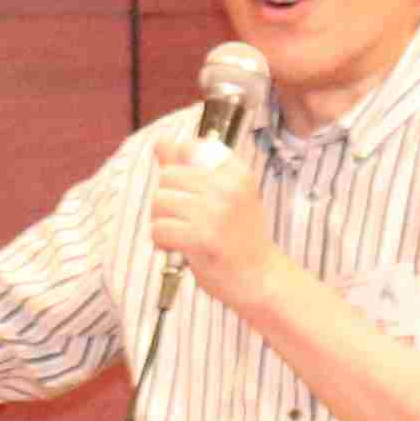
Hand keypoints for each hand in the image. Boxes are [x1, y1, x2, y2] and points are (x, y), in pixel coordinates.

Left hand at [141, 133, 276, 295]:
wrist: (260, 277)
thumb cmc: (238, 236)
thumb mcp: (223, 194)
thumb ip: (188, 167)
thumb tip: (160, 142)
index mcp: (235, 172)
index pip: (187, 150)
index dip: (178, 174)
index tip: (191, 195)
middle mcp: (227, 187)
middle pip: (167, 177)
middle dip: (167, 201)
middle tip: (186, 221)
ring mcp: (216, 212)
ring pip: (159, 202)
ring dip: (162, 222)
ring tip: (183, 234)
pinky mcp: (203, 237)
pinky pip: (159, 229)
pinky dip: (162, 241)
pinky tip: (179, 247)